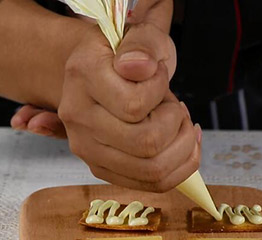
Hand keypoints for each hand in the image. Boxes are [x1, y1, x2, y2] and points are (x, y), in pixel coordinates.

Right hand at [57, 25, 199, 192]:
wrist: (97, 71)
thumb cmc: (124, 55)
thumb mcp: (140, 35)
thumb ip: (142, 45)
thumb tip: (138, 68)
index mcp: (84, 75)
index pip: (135, 105)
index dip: (160, 91)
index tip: (158, 75)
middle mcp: (78, 117)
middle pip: (147, 144)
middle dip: (176, 124)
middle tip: (173, 106)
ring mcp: (86, 148)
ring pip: (153, 170)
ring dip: (183, 147)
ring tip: (179, 124)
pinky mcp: (101, 168)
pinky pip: (153, 183)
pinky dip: (181, 166)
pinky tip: (182, 142)